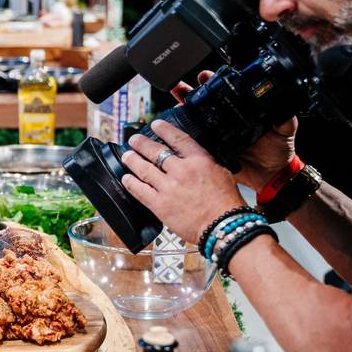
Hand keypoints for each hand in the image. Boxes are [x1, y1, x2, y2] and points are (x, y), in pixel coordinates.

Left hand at [119, 119, 246, 243]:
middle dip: (141, 143)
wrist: (223, 226)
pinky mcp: (159, 204)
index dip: (164, 130)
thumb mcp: (221, 173)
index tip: (155, 125)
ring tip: (127, 156)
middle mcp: (181, 171)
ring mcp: (168, 187)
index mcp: (199, 161)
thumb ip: (204, 164)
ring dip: (132, 160)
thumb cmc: (226, 203)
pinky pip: (139, 190)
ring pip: (144, 168)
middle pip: (155, 151)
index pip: (178, 139)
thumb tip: (192, 159)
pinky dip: (130, 183)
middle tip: (134, 140)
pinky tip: (126, 178)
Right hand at [172, 70, 296, 189]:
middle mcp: (223, 122)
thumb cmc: (278, 152)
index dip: (211, 82)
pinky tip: (173, 129)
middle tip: (180, 86)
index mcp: (240, 113)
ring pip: (193, 120)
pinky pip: (192, 143)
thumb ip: (284, 117)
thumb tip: (283, 102)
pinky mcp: (207, 152)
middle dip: (187, 92)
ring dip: (180, 110)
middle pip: (201, 103)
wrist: (271, 176)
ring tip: (173, 101)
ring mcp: (214, 137)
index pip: (222, 93)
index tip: (204, 76)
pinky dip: (181, 137)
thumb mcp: (284, 130)